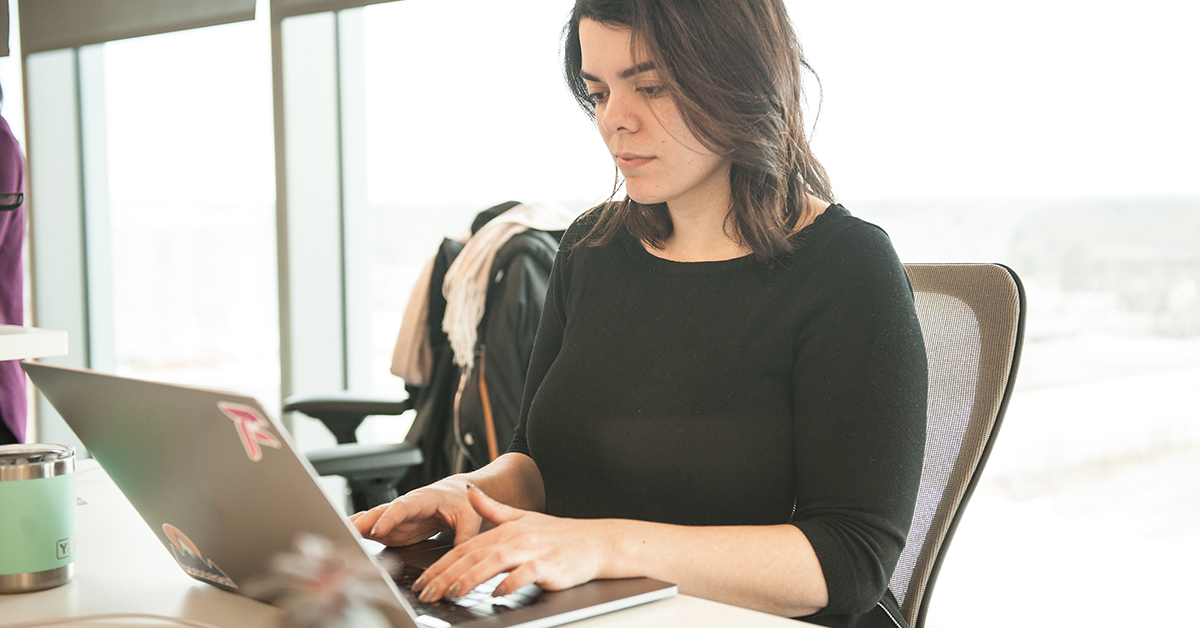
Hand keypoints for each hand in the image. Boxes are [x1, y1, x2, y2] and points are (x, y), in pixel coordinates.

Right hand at [350, 475, 483, 546]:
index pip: (403, 507)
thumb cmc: (463, 501)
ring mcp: (397, 518)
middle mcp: (405, 506)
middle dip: (362, 522)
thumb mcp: (470, 518)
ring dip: (354, 527)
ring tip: (335, 535)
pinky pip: (372, 531)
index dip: (389, 518)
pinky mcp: (394, 529)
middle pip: (380, 513)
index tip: (377, 530)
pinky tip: (342, 540)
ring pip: (372, 521)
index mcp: (424, 499)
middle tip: (345, 534)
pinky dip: (357, 534)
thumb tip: (462, 556)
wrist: (459, 494)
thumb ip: (465, 536)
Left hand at [412, 485, 610, 602]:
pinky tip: (498, 593)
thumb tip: (470, 491)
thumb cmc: (559, 535)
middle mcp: (515, 537)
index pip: (465, 547)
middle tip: (427, 592)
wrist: (595, 542)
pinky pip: (526, 573)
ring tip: (453, 592)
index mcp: (505, 528)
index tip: (423, 581)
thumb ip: (492, 508)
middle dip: (447, 575)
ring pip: (494, 561)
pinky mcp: (549, 564)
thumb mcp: (522, 517)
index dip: (441, 564)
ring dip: (471, 577)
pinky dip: (511, 582)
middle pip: (474, 555)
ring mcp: (532, 550)